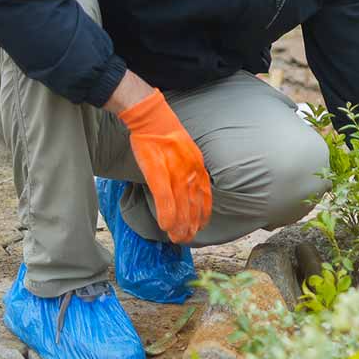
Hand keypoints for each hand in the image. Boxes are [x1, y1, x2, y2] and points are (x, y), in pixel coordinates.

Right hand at [118, 89, 211, 243]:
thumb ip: (189, 171)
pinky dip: (166, 214)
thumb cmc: (166, 136)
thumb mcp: (187, 153)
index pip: (205, 197)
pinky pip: (164, 199)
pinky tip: (165, 226)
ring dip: (180, 226)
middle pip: (194, 206)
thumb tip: (188, 187)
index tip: (201, 227)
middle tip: (187, 240)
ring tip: (177, 239)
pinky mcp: (158, 173)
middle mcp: (191, 173)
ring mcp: (175, 174)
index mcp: (198, 168)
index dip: (203, 214)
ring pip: (181, 206)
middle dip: (191, 226)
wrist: (152, 119)